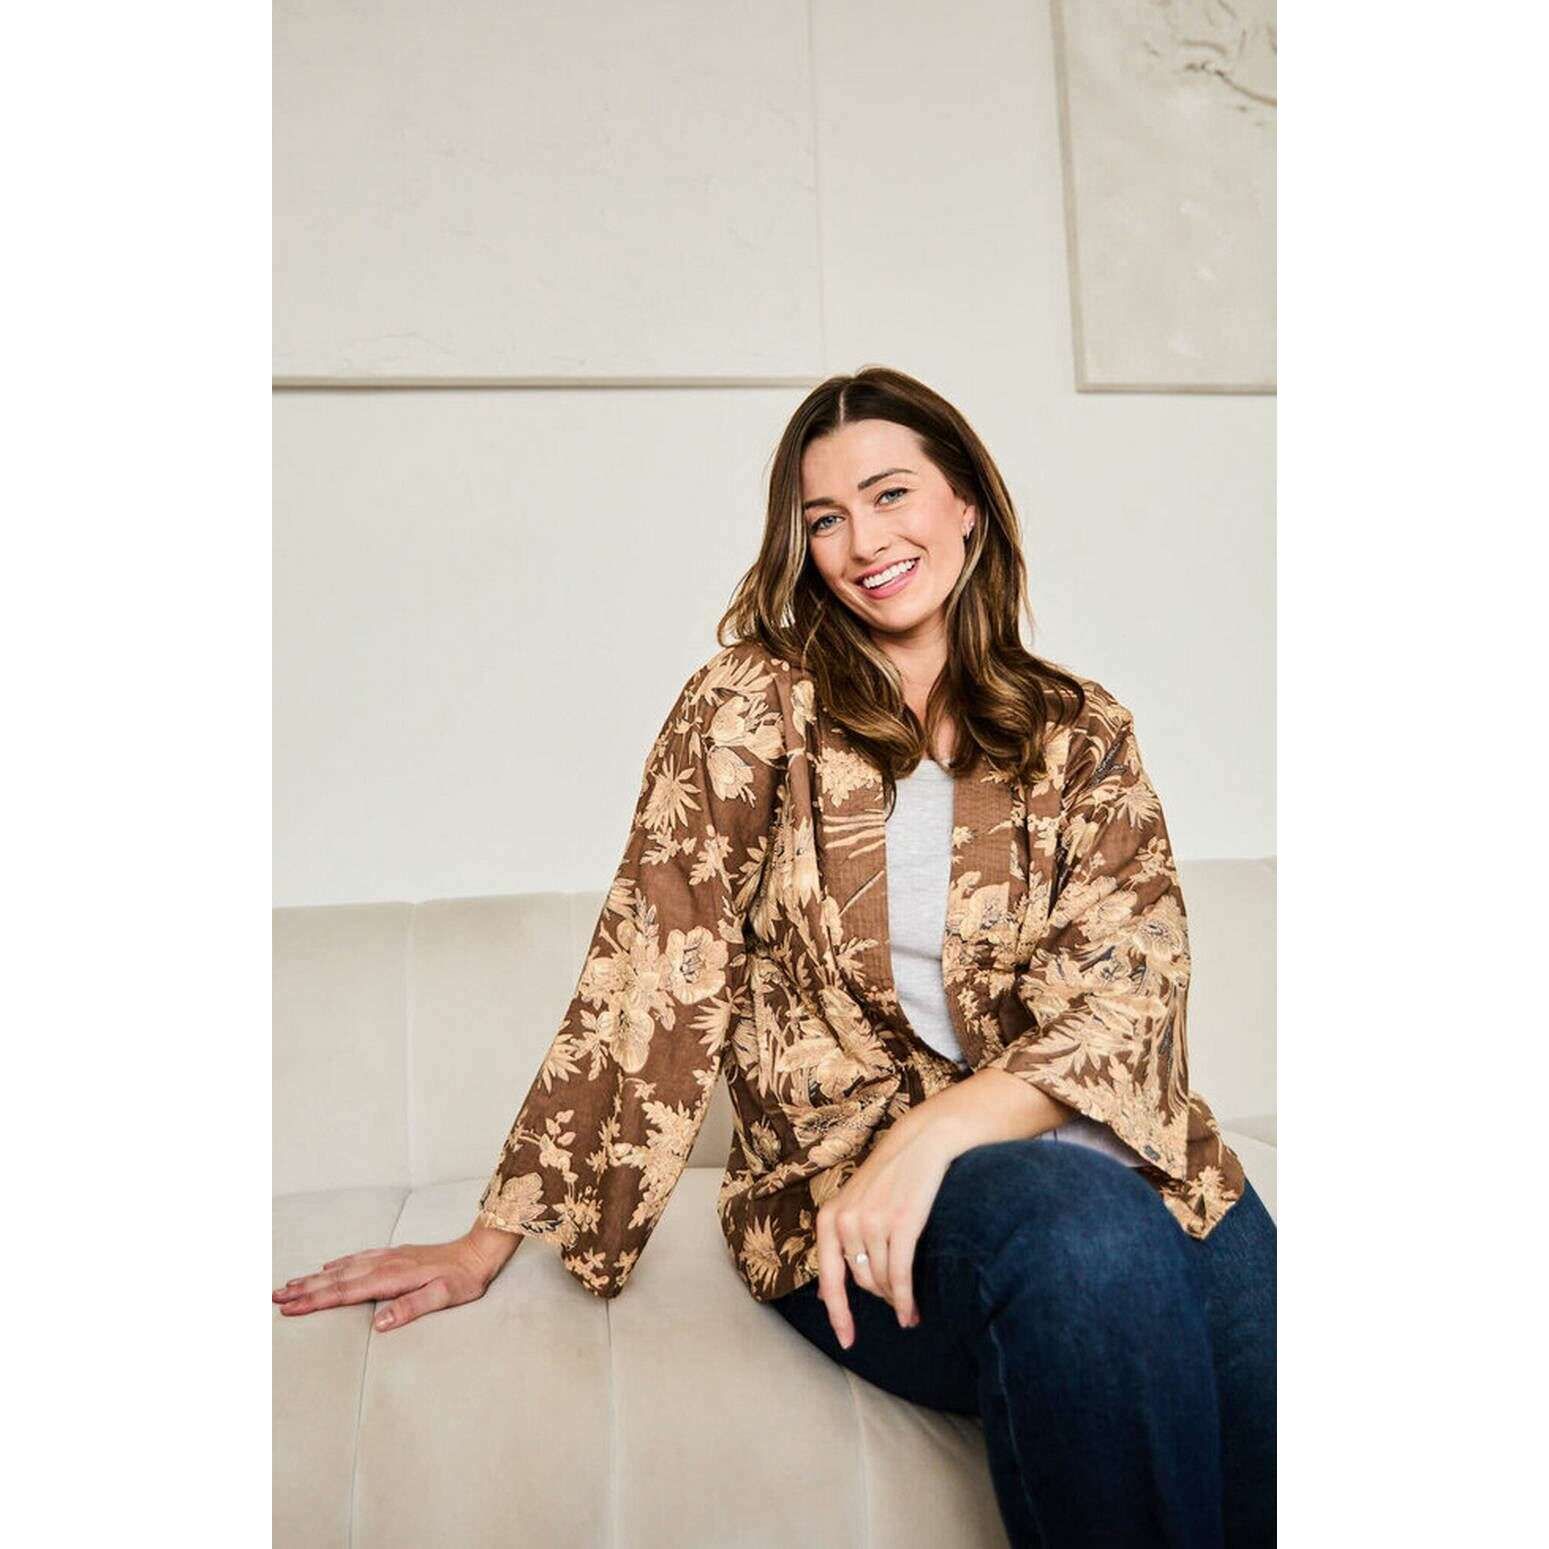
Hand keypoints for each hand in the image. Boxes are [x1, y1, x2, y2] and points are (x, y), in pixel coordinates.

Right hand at [272, 1227, 519, 1331]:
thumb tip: (379, 1323)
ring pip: (342, 1268)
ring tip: (289, 1285)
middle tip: (273, 1298)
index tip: (289, 1308)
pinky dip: (337, 1265)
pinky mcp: (395, 1254)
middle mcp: (384, 1264)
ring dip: (314, 1278)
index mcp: (391, 1277)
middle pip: (336, 1279)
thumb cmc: (464, 1279)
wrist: (479, 1251)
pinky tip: (327, 1267)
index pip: (344, 1292)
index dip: (315, 1301)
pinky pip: (357, 1259)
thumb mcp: (444, 1297)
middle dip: (303, 1290)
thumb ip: (412, 1308)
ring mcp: (388, 1257)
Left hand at [814, 1113, 953, 1348]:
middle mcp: (846, 1221)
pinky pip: (900, 1276)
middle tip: (898, 1306)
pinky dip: (906, 1301)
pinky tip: (913, 1313)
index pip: (828, 1278)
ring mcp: (872, 1222)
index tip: (847, 1341)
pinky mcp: (901, 1224)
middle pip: (862, 1283)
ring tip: (910, 1308)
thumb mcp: (854, 1204)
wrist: (922, 1142)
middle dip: (881, 1299)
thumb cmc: (889, 1176)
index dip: (838, 1314)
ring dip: (896, 1301)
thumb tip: (825, 1295)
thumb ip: (840, 1243)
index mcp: (830, 1218)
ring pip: (883, 1282)